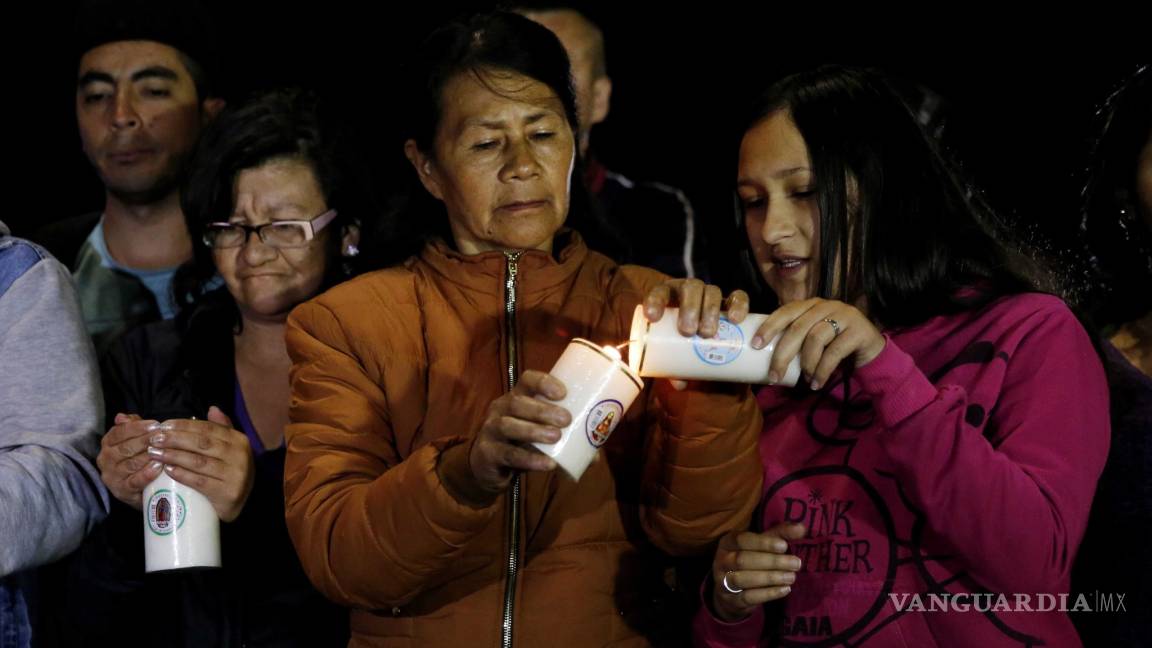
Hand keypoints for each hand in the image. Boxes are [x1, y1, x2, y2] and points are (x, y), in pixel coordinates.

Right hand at [97, 413, 164, 509]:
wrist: (140, 488)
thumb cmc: (138, 458)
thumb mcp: (134, 440)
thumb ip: (130, 426)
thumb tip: (122, 417)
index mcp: (107, 444)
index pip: (119, 432)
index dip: (138, 427)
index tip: (155, 424)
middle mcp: (106, 460)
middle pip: (126, 447)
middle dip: (146, 440)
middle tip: (163, 436)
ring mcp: (112, 477)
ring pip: (131, 464)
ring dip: (148, 456)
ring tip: (163, 450)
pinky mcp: (122, 491)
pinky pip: (135, 481)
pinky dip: (147, 474)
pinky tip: (158, 467)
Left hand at [146, 406, 254, 521]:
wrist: (242, 504)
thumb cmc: (229, 472)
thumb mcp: (231, 449)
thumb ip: (222, 428)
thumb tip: (212, 408)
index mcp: (239, 440)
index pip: (208, 428)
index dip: (184, 425)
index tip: (163, 425)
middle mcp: (240, 456)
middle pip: (202, 443)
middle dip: (175, 439)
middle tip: (154, 439)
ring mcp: (235, 475)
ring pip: (199, 462)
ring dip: (174, 456)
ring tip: (155, 453)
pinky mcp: (227, 493)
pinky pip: (200, 482)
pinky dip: (183, 475)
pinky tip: (168, 470)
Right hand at [468, 370, 569, 494]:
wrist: (489, 468)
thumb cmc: (521, 443)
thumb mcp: (539, 435)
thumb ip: (565, 440)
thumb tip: (596, 454)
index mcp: (517, 397)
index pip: (527, 380)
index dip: (543, 382)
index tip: (563, 393)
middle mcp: (500, 409)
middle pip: (517, 402)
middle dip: (542, 410)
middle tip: (566, 419)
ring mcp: (491, 430)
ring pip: (508, 425)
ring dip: (534, 430)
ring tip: (556, 437)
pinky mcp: (488, 453)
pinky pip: (508, 454)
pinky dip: (529, 459)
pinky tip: (547, 463)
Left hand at [643, 279, 750, 388]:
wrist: (707, 338)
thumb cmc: (682, 345)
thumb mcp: (675, 352)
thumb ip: (675, 367)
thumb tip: (679, 383)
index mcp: (670, 297)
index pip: (660, 292)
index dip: (655, 301)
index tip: (653, 318)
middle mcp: (691, 291)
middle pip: (691, 288)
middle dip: (689, 308)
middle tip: (688, 331)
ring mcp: (712, 295)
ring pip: (713, 292)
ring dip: (710, 310)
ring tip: (708, 333)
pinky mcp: (733, 302)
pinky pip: (739, 297)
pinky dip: (739, 305)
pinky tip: (736, 319)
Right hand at [710, 523, 806, 621]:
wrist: (730, 593)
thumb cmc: (750, 560)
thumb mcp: (761, 545)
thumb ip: (780, 535)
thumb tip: (801, 528)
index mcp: (727, 542)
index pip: (742, 540)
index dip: (762, 543)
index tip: (784, 546)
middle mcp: (721, 560)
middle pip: (743, 560)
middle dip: (772, 562)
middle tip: (796, 563)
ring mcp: (722, 581)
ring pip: (743, 579)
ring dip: (770, 578)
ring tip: (792, 577)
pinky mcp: (731, 599)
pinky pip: (748, 597)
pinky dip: (768, 594)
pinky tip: (785, 589)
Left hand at [751, 298, 885, 388]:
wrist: (871, 352)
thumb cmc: (834, 347)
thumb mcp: (812, 340)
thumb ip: (795, 341)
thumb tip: (762, 361)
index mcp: (810, 305)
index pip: (785, 311)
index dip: (769, 326)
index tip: (755, 344)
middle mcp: (826, 305)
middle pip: (797, 328)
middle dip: (782, 354)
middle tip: (774, 375)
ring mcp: (844, 314)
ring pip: (815, 338)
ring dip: (806, 364)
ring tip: (805, 380)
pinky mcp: (858, 330)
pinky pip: (834, 351)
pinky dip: (822, 370)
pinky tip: (816, 383)